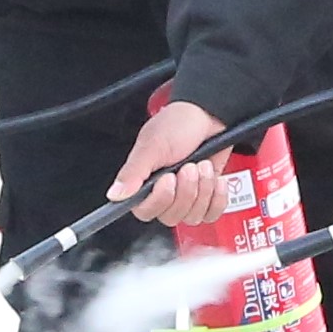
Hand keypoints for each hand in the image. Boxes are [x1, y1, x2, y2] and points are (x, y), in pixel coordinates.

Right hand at [108, 99, 246, 225]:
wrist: (209, 115)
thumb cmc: (179, 124)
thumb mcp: (153, 145)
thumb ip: (133, 172)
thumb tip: (115, 194)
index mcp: (144, 182)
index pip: (145, 211)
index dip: (159, 200)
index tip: (167, 179)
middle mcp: (163, 193)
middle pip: (171, 216)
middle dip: (185, 191)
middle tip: (189, 167)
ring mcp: (186, 196)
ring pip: (192, 216)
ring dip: (202, 190)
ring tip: (202, 165)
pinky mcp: (206, 197)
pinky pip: (211, 214)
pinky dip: (217, 198)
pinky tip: (216, 179)